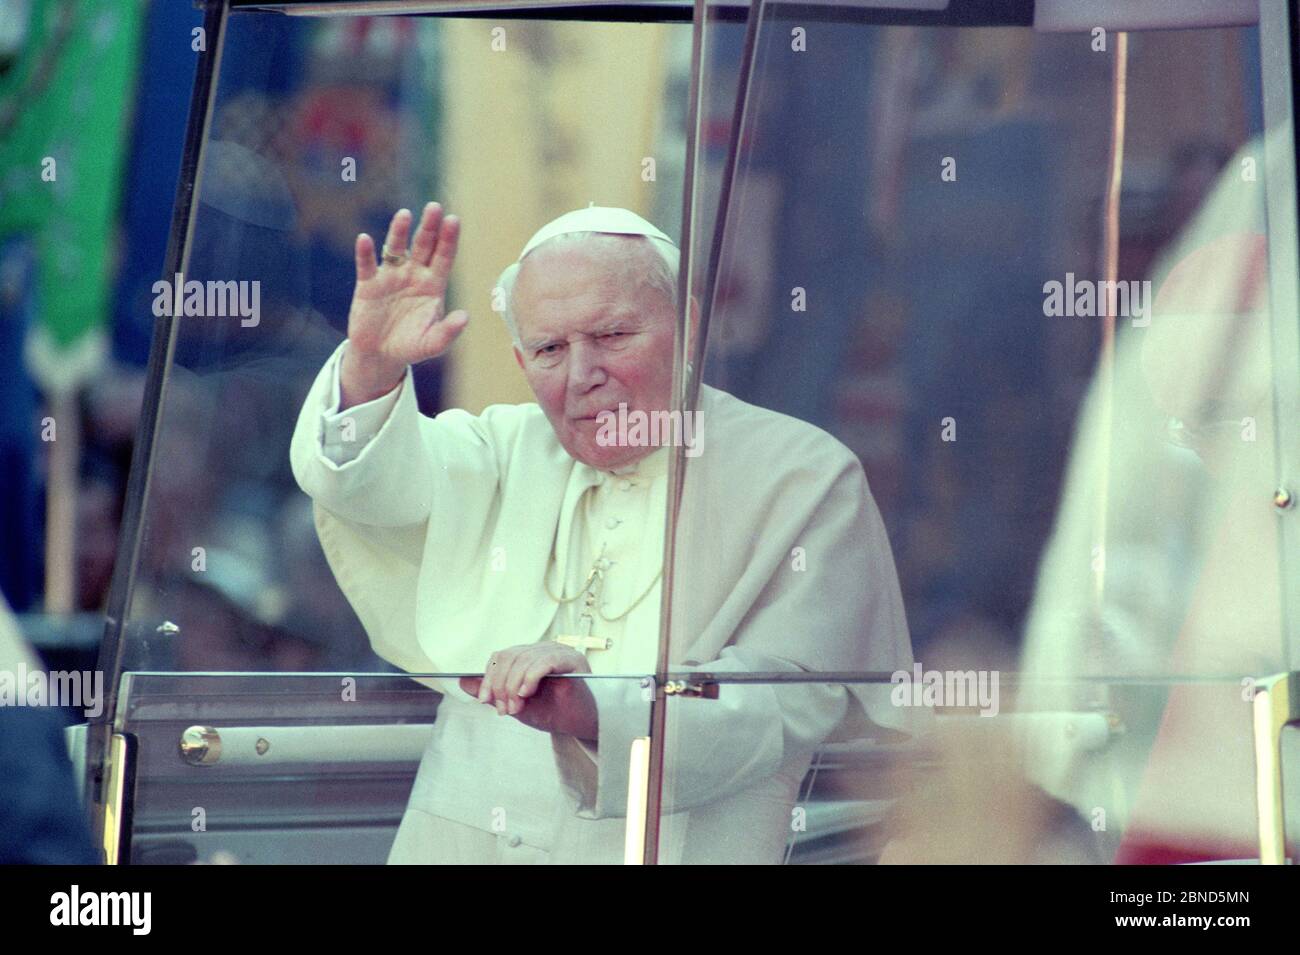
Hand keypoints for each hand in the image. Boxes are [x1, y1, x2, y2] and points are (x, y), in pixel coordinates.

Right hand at [341, 202, 468, 406]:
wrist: (381, 355)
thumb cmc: (412, 346)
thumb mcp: (433, 343)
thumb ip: (449, 331)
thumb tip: (465, 317)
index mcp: (433, 285)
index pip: (444, 257)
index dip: (449, 239)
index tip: (453, 220)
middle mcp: (413, 275)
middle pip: (423, 245)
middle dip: (429, 227)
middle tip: (435, 207)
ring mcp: (390, 277)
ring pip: (396, 249)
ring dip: (399, 232)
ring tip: (405, 214)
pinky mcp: (368, 284)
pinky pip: (367, 265)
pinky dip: (365, 253)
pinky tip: (365, 239)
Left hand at [459, 642, 597, 740]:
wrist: (579, 725)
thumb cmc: (552, 713)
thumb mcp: (515, 704)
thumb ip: (493, 693)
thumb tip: (464, 682)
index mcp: (530, 656)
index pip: (502, 656)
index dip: (489, 677)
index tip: (485, 700)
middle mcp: (543, 649)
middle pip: (509, 656)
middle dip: (500, 685)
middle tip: (504, 709)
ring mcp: (558, 651)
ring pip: (523, 659)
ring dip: (513, 686)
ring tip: (517, 707)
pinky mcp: (571, 660)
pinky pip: (544, 662)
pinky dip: (530, 678)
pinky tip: (527, 694)